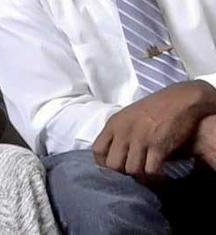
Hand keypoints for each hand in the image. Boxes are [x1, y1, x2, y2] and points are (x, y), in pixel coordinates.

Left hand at [93, 80, 215, 177]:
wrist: (180, 99)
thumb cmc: (154, 108)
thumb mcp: (128, 115)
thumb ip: (118, 131)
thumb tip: (113, 152)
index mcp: (114, 124)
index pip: (97, 150)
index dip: (103, 164)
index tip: (114, 169)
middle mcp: (124, 132)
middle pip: (113, 165)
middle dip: (122, 174)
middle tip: (133, 174)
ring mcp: (141, 139)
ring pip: (132, 170)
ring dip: (140, 177)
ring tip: (147, 177)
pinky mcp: (159, 145)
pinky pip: (151, 170)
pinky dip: (155, 177)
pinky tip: (160, 176)